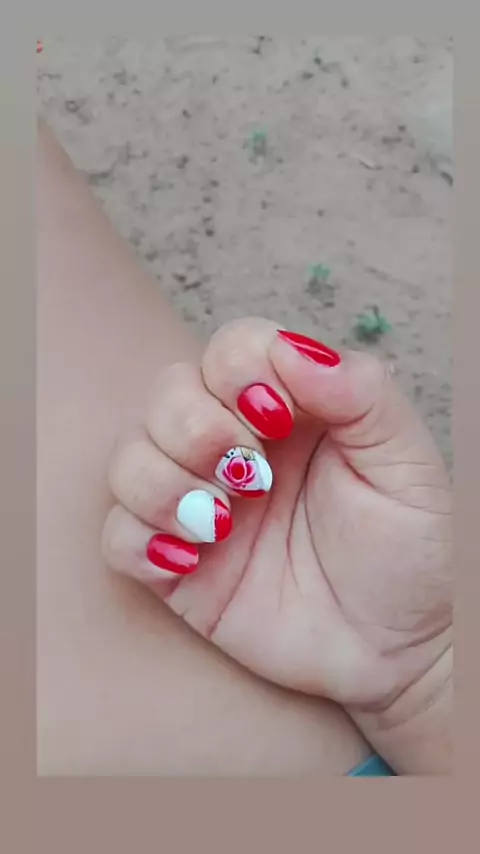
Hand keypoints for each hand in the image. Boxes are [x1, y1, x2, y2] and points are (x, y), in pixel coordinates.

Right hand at [103, 318, 451, 714]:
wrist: (397, 648)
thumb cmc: (407, 550)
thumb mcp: (406, 463)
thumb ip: (362, 393)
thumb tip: (294, 351)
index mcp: (289, 410)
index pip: (231, 350)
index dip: (238, 372)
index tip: (278, 420)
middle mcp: (234, 447)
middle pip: (167, 394)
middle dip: (197, 430)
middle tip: (253, 480)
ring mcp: (199, 504)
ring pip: (130, 459)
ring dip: (165, 485)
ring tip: (223, 526)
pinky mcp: (175, 565)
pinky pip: (117, 536)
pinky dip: (138, 540)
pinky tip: (190, 560)